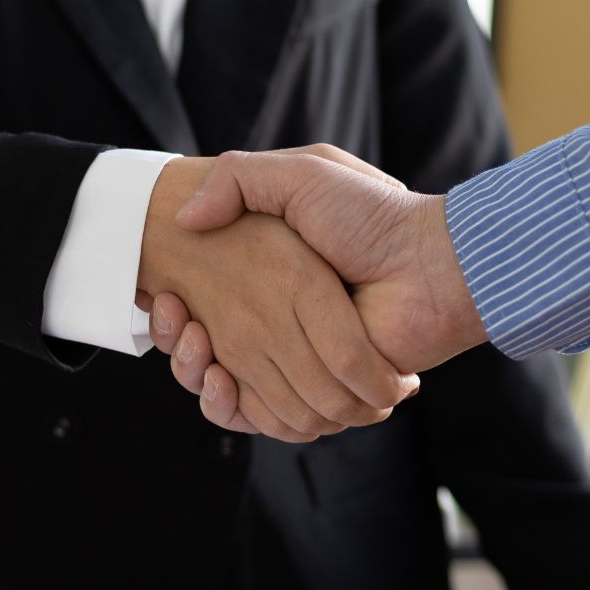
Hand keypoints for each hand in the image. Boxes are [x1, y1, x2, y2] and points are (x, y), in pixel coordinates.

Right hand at [138, 157, 415, 442]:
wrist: (425, 263)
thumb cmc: (369, 215)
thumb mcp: (301, 173)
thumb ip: (240, 178)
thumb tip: (185, 217)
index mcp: (275, 280)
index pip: (202, 308)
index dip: (173, 313)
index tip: (163, 297)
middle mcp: (282, 324)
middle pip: (204, 352)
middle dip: (178, 341)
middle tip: (173, 314)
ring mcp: (298, 360)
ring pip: (222, 387)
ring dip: (193, 370)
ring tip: (192, 337)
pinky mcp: (316, 393)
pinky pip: (257, 416)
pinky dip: (228, 405)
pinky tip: (216, 375)